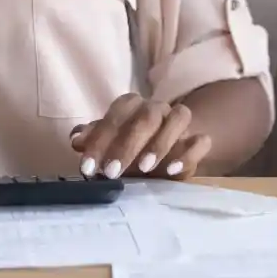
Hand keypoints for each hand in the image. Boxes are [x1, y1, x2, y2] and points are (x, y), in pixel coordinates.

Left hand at [70, 94, 211, 180]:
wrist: (167, 151)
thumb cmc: (130, 147)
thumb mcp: (109, 145)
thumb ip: (94, 140)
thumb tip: (76, 139)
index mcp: (131, 105)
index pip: (115, 116)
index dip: (99, 141)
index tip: (88, 168)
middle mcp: (156, 108)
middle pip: (146, 117)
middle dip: (127, 145)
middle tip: (112, 172)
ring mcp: (179, 122)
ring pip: (178, 119)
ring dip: (160, 143)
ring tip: (144, 168)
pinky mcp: (197, 140)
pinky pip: (200, 140)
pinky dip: (188, 153)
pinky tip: (172, 171)